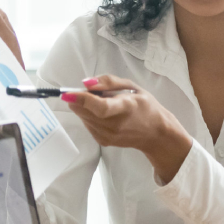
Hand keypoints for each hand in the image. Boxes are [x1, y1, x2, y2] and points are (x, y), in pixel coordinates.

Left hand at [62, 75, 193, 183]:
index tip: (68, 93)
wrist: (156, 135)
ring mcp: (108, 136)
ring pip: (82, 117)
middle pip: (85, 111)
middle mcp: (115, 125)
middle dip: (80, 99)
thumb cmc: (147, 107)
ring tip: (104, 103)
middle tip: (94, 92)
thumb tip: (85, 83)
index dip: (82, 100)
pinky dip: (89, 116)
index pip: (100, 107)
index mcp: (126, 108)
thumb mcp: (134, 87)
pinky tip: (104, 114)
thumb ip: (109, 82)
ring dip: (85, 107)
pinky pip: (87, 124)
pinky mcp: (102, 141)